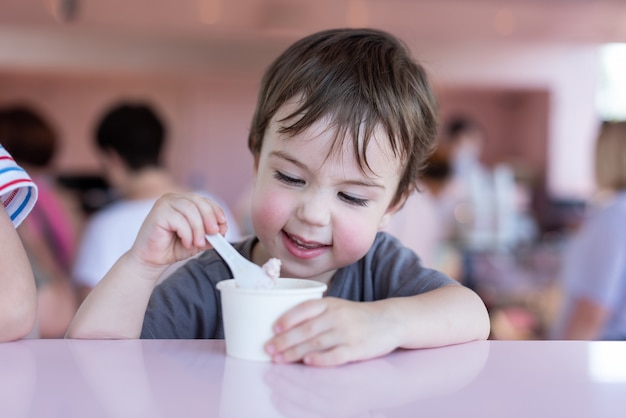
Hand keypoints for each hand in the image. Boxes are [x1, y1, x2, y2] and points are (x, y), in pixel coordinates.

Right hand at [130, 193, 227, 268]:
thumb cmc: (171, 248)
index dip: (216, 211)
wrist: (151, 260)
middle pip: (198, 202)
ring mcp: (165, 204)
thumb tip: (223, 229)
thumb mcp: (197, 241)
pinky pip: (179, 220)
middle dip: (209, 218)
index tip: (223, 224)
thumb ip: (210, 235)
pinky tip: (186, 242)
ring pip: (190, 210)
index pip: (204, 200)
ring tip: (197, 243)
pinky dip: (187, 233)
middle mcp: (174, 199)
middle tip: (214, 233)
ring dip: (198, 228)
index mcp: (183, 202)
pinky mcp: (158, 213)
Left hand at [264, 297, 400, 366]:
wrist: (390, 321)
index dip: (288, 318)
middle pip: (306, 329)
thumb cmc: (356, 316)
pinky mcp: (357, 348)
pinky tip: (307, 362)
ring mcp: (347, 332)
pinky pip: (335, 355)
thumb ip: (315, 313)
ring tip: (279, 359)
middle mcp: (337, 316)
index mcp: (330, 303)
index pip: (305, 308)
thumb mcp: (337, 306)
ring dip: (295, 352)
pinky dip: (320, 359)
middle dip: (284, 340)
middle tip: (268, 349)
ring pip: (316, 343)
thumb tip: (284, 328)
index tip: (273, 328)